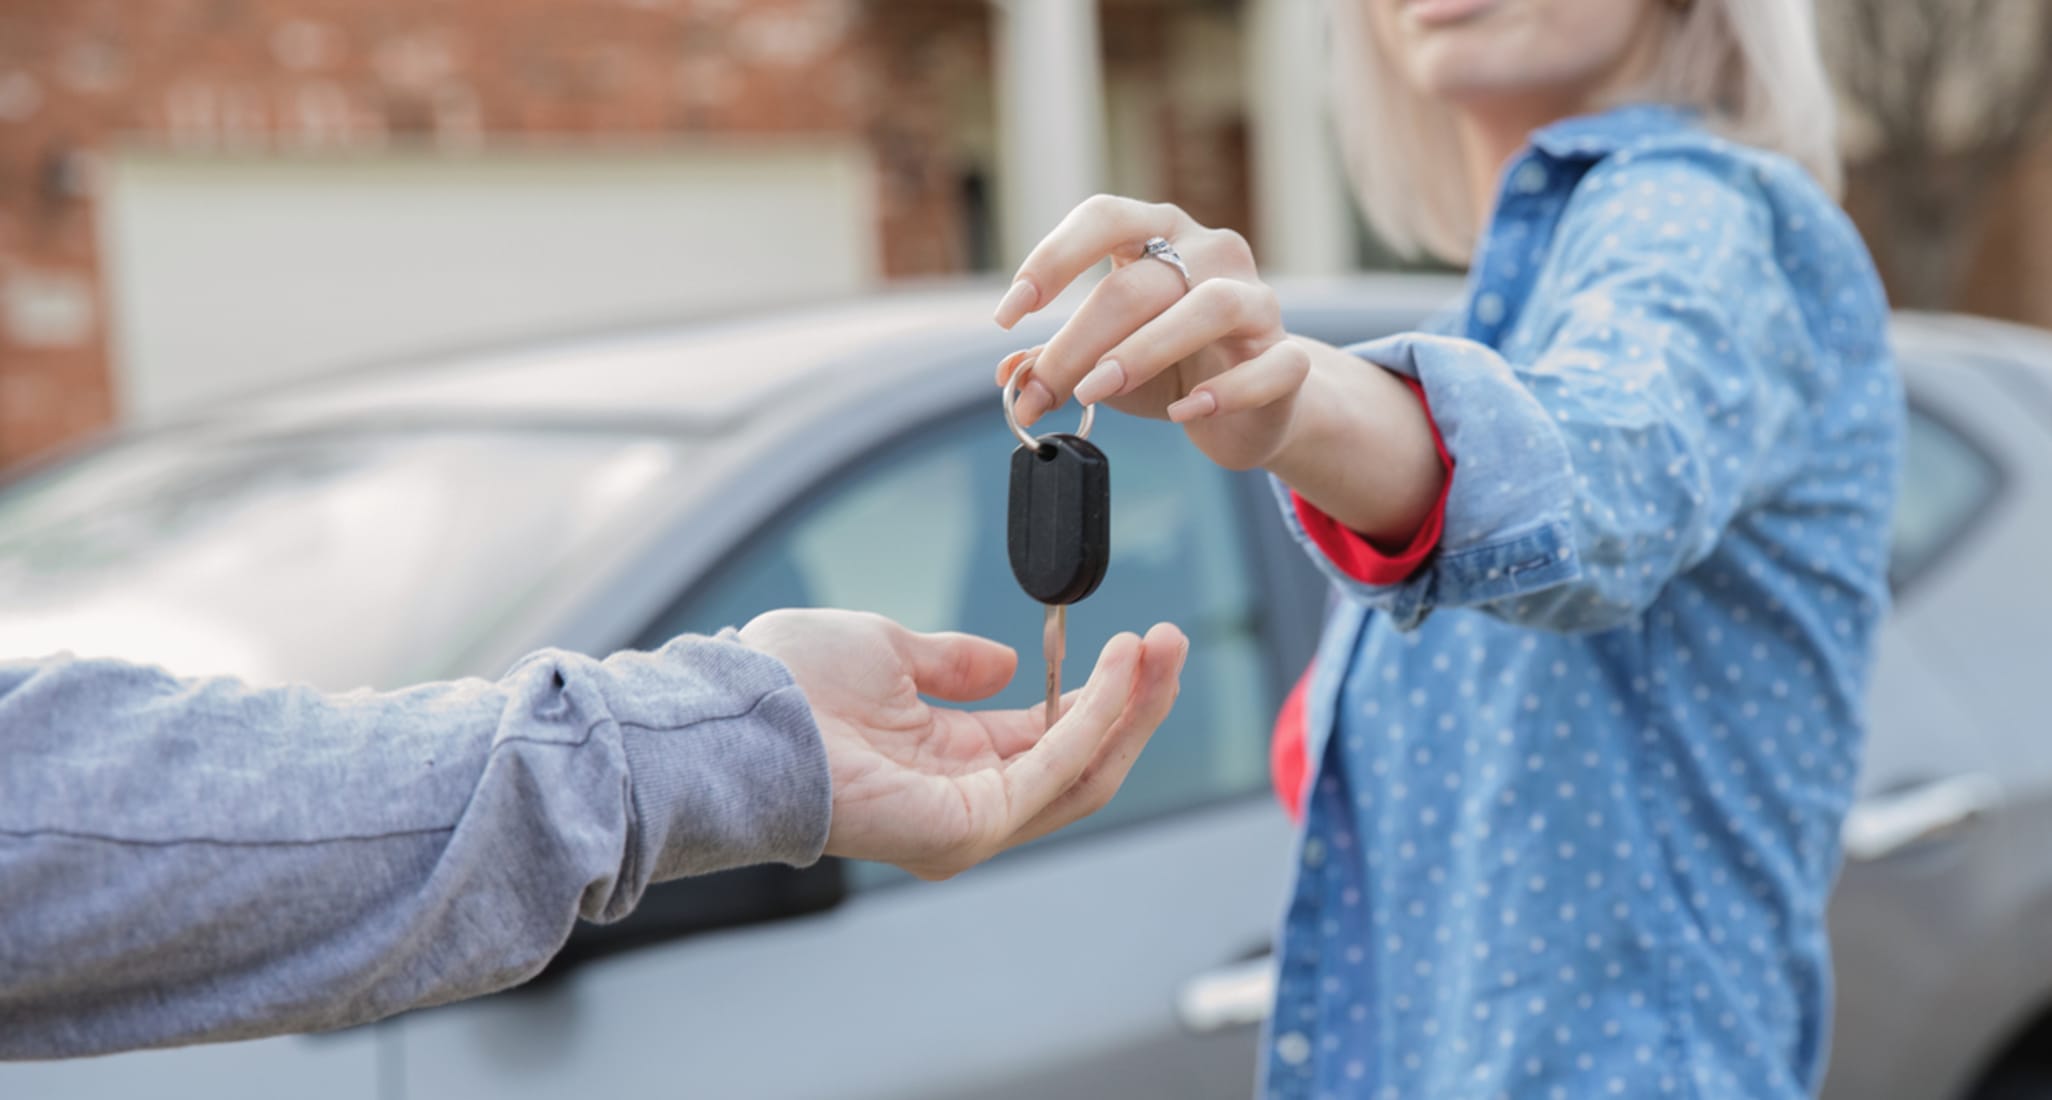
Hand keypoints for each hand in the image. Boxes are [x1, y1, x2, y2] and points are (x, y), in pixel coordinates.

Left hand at [737, 609, 1186, 880]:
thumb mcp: (889, 650)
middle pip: (1084, 762)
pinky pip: (1053, 771)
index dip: (1104, 693)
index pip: (1052, 739)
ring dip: (1131, 707)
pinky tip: (1121, 671)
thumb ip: (952, 663)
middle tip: (1176, 640)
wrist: (742, 710)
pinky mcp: (967, 828)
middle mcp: (967, 802)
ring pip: (1084, 772)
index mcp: (949, 763)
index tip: (1142, 641)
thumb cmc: (789, 682)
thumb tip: (1008, 663)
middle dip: (1137, 701)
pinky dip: (1096, 719)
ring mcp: (969, 824)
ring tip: (1163, 647)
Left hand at [992, 195, 1307, 470]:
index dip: (1053, 258)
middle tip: (1045, 389)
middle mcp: (1213, 252)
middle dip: (1080, 339)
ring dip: (1144, 351)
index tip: (1009, 314)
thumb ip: (1058, 362)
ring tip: (1097, 393)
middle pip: (1141, 282)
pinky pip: (1267, 366)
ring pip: (1210, 306)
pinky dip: (1224, 390)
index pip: (1105, 217)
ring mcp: (1258, 300)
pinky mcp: (1289, 357)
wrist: (1250, 409)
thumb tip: (1009, 377)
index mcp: (1161, 235)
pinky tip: (1182, 412)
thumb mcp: (1105, 362)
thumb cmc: (1171, 369)